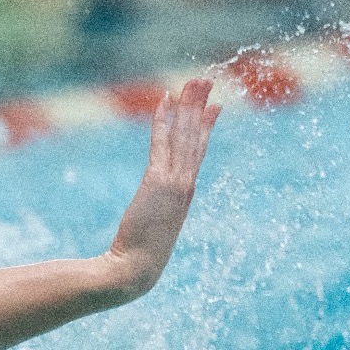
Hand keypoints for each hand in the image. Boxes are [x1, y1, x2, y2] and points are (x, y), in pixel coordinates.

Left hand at [105, 78, 219, 296]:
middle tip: (206, 79)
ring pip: (185, 136)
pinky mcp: (158, 183)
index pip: (197, 152)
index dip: (205, 127)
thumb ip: (157, 213)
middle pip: (196, 137)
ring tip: (194, 81)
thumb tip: (154, 209)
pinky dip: (163, 121)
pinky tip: (165, 101)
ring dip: (189, 106)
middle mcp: (185, 184)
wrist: (135, 270)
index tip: (214, 106)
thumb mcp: (153, 228)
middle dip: (201, 106)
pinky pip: (162, 144)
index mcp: (186, 193)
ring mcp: (175, 183)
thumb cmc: (140, 256)